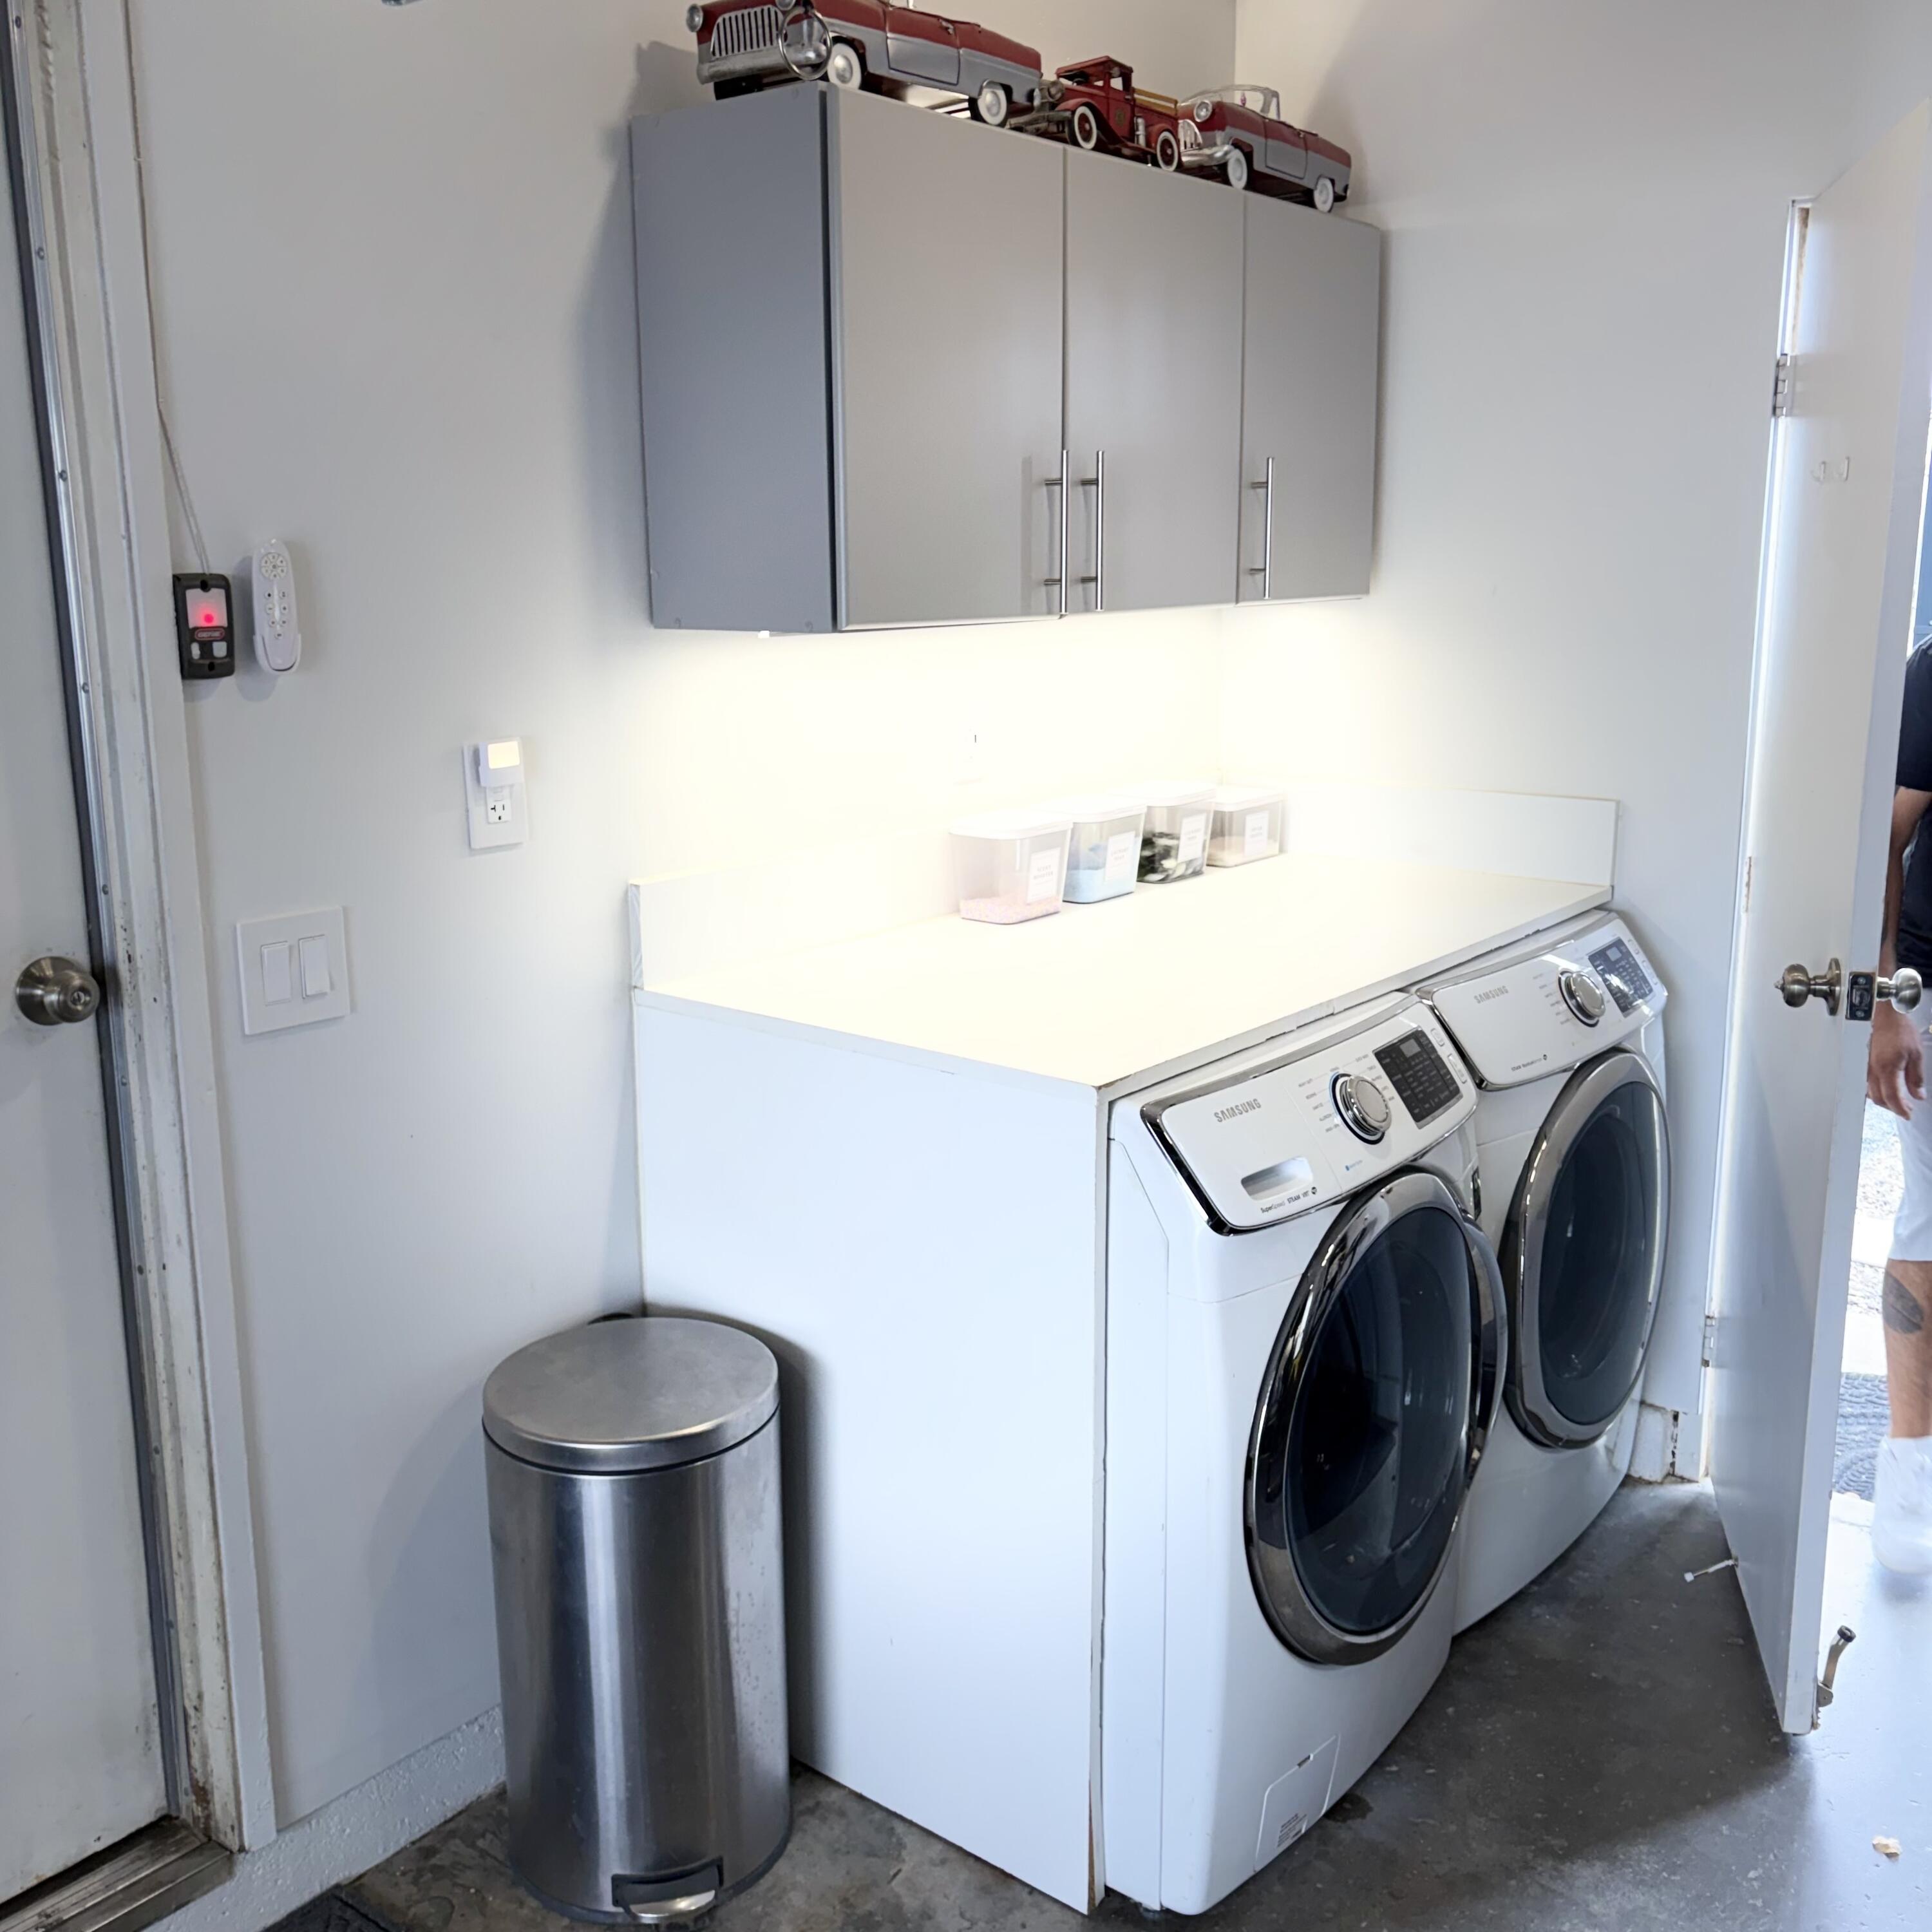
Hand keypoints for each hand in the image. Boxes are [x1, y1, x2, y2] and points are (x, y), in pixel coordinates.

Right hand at [1868, 1002, 1925, 1116]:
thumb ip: (1916, 1077)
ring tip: (1898, 1099)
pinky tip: (1886, 1087)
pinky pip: (1867, 1083)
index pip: (1892, 1097)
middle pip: (1878, 1098)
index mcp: (1887, 1069)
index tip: (1908, 1114)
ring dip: (1884, 1099)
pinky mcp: (1864, 1062)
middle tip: (1906, 1108)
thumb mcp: (1917, 1054)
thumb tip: (1918, 1094)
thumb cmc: (1899, 1029)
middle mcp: (1873, 1070)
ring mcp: (1866, 1066)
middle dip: (1892, 1107)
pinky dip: (1877, 1090)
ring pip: (1871, 1092)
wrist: (1884, 1014)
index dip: (1901, 1109)